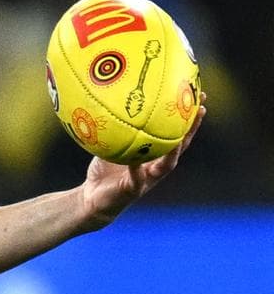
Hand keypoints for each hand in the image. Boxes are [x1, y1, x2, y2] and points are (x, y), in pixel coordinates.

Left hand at [79, 94, 206, 229]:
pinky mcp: (132, 190)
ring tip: (181, 136)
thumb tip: (114, 99)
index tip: (198, 95)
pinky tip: (136, 161)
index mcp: (154, 155)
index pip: (175, 133)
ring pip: (167, 165)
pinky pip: (136, 178)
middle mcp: (156, 167)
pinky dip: (136, 169)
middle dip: (192, 127)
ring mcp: (147, 179)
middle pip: (181, 146)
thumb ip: (116, 128)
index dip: (188, 117)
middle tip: (201, 106)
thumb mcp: (110, 144)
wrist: (93, 198)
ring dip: (175, 151)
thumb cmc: (104, 169)